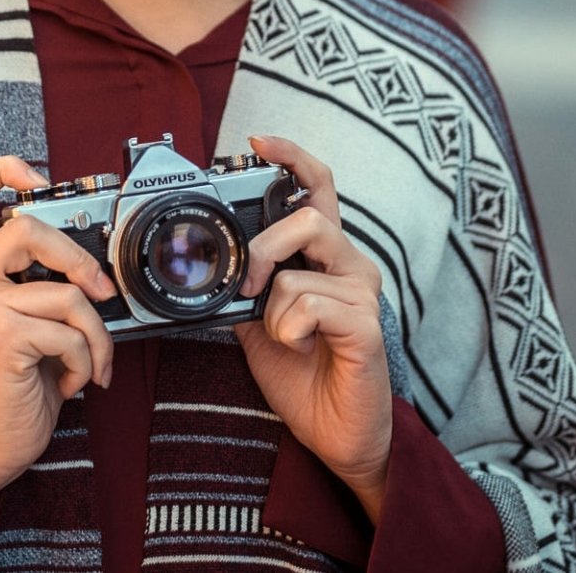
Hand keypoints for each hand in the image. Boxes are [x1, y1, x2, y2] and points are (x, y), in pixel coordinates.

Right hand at [0, 156, 116, 531]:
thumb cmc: (13, 383)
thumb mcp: (22, 321)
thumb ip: (36, 282)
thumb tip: (90, 263)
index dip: (2, 168)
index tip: (37, 178)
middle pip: (27, 226)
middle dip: (79, 259)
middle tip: (100, 293)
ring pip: (67, 291)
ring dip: (96, 333)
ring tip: (91, 362)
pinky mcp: (0, 333)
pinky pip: (70, 330)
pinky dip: (87, 361)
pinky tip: (74, 382)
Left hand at [231, 134, 393, 521]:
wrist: (336, 432)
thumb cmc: (304, 374)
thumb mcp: (259, 323)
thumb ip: (245, 287)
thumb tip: (210, 265)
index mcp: (325, 257)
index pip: (317, 188)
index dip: (291, 157)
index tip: (258, 142)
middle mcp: (350, 265)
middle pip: (306, 218)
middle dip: (263, 250)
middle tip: (248, 288)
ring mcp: (362, 293)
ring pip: (296, 270)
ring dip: (272, 310)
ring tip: (287, 336)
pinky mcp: (365, 324)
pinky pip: (306, 306)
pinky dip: (288, 331)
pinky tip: (303, 349)